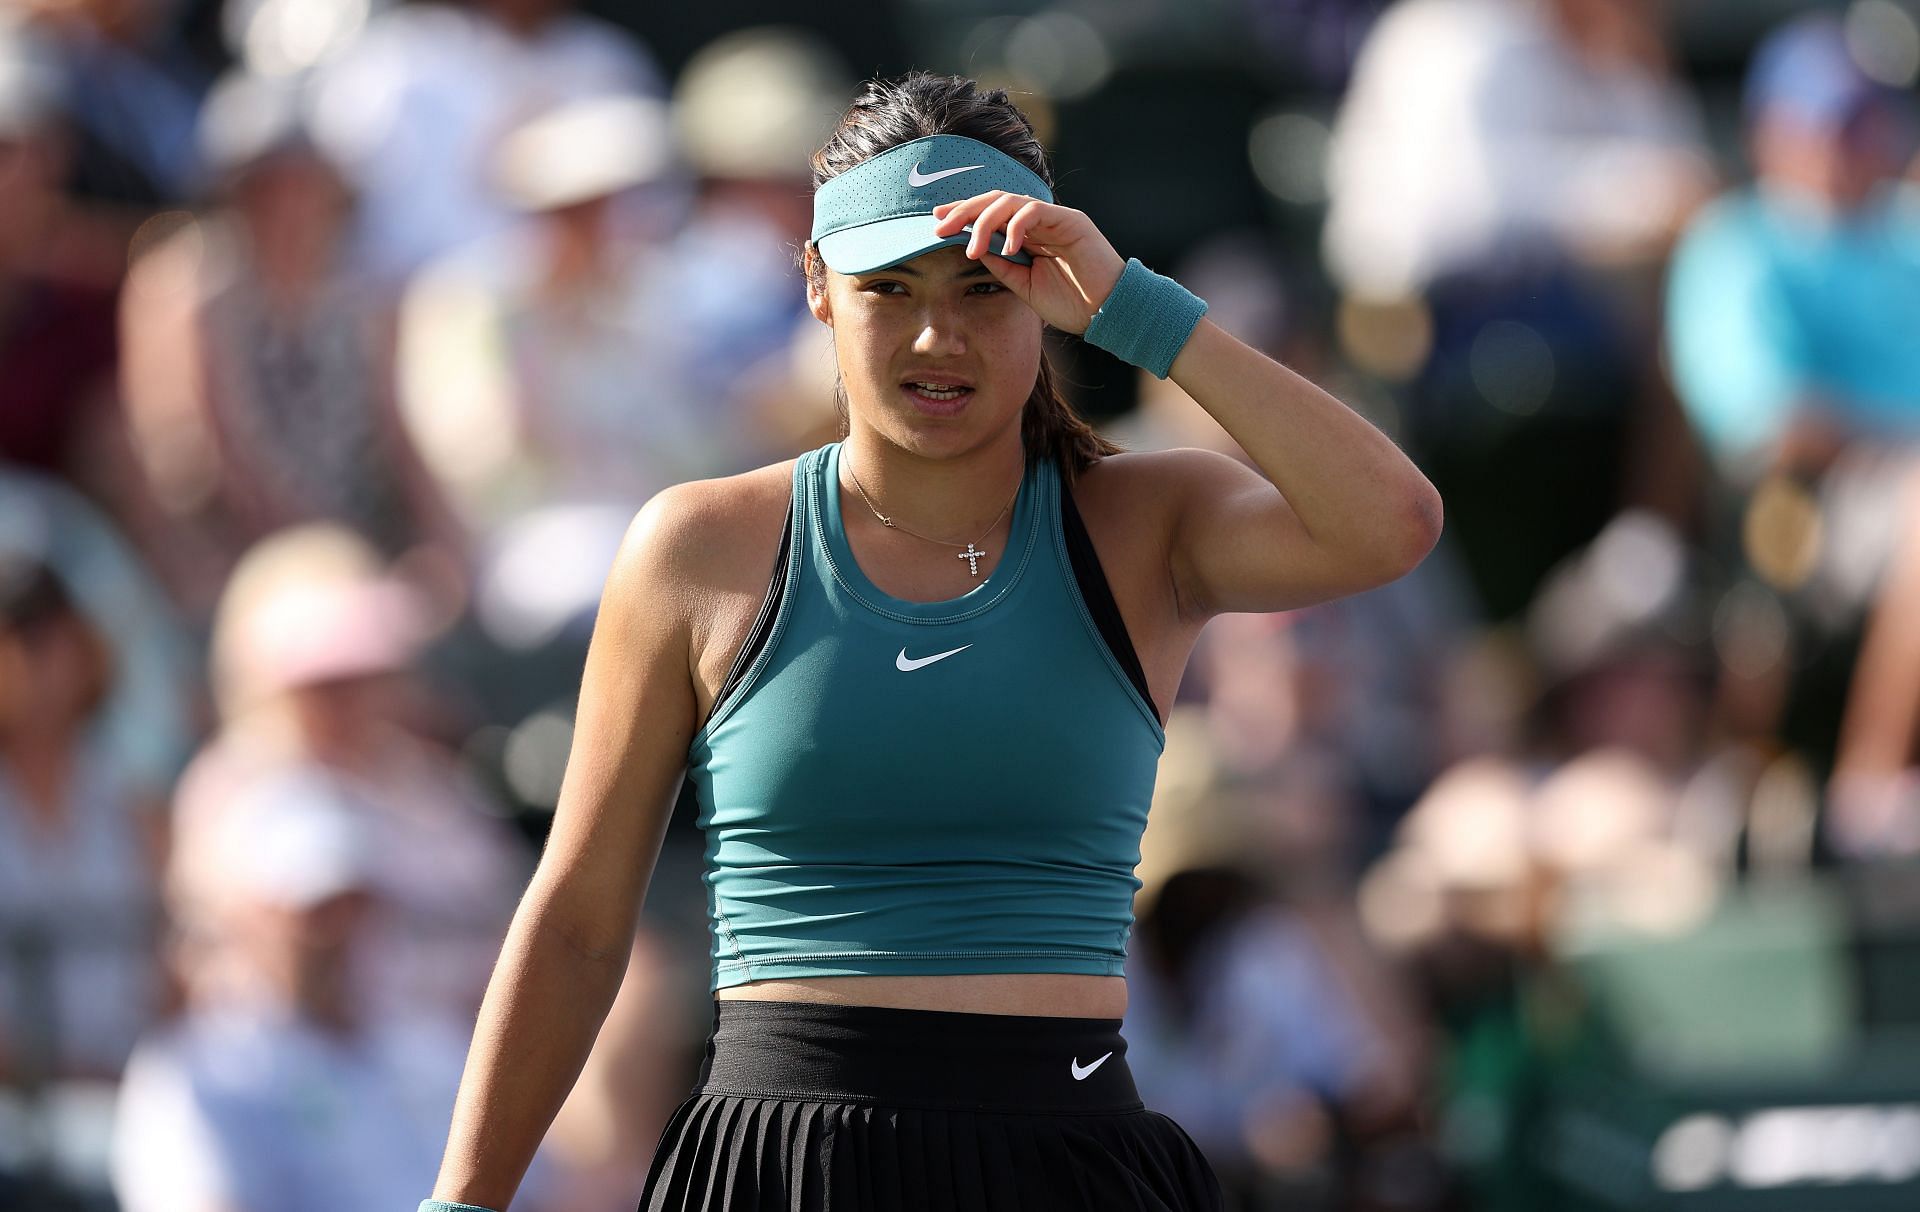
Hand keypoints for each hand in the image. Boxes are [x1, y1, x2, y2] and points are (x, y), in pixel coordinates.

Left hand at [930, 192, 1126, 334]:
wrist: (1106, 314)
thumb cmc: (1070, 303)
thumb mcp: (1024, 285)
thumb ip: (1001, 265)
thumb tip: (973, 248)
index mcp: (1027, 235)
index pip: (989, 214)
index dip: (963, 215)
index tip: (936, 224)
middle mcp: (1038, 222)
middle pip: (994, 201)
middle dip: (964, 211)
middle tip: (939, 226)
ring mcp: (1054, 218)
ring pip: (1010, 201)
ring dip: (984, 222)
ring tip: (971, 247)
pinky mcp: (1070, 221)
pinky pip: (1035, 211)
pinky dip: (1016, 225)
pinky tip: (1007, 246)